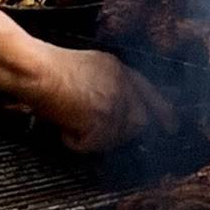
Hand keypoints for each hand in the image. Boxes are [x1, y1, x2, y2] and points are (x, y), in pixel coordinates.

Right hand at [28, 47, 176, 153]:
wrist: (37, 70)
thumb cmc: (49, 67)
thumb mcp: (89, 64)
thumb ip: (109, 82)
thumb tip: (113, 104)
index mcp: (119, 70)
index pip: (150, 93)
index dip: (163, 111)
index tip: (171, 125)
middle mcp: (122, 87)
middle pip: (140, 120)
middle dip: (125, 132)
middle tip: (103, 133)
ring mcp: (114, 106)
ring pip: (117, 136)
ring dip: (97, 137)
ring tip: (74, 122)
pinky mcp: (101, 122)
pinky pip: (93, 145)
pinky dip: (76, 141)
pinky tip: (65, 128)